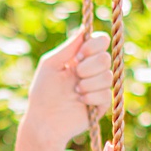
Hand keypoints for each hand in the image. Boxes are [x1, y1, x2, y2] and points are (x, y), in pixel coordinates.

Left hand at [22, 29, 111, 146]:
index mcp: (80, 58)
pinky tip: (80, 101)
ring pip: (107, 76)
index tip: (78, 56)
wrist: (44, 121)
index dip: (94, 46)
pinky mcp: (101, 104)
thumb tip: (84, 29)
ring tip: (75, 91)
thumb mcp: (51, 64)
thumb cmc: (43, 92)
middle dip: (89, 66)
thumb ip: (68, 47)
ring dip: (89, 83)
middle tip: (75, 74)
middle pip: (106, 58)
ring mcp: (98, 87)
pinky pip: (107, 94)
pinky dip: (92, 96)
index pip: (100, 42)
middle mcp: (91, 70)